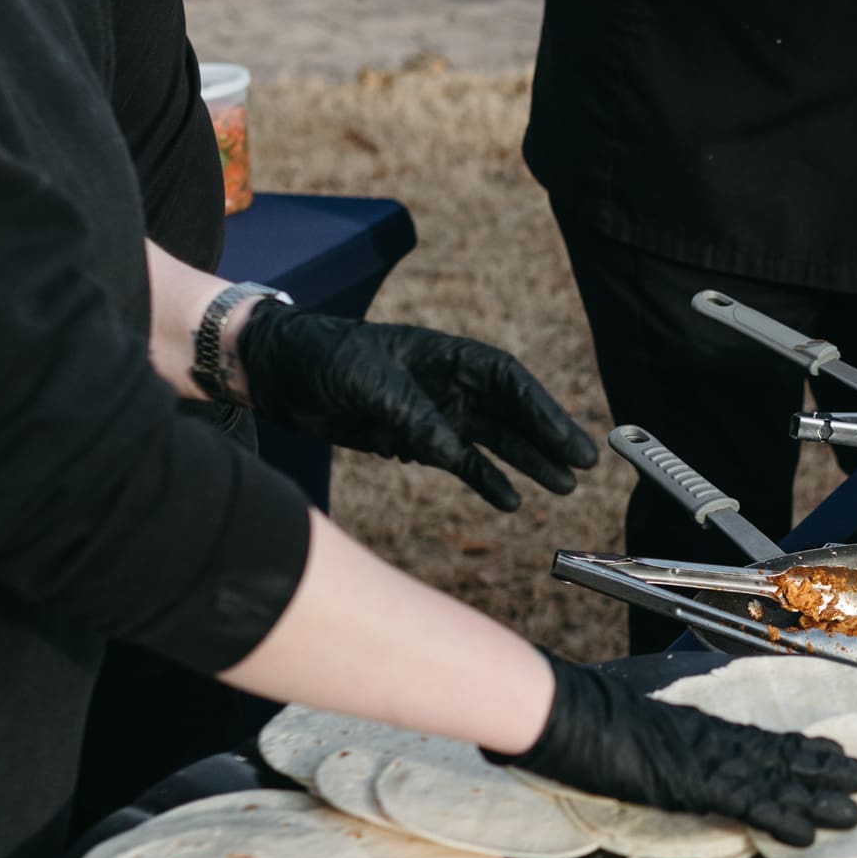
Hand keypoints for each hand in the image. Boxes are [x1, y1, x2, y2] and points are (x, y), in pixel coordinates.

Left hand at [236, 310, 597, 510]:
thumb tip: (454, 452)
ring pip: (491, 440)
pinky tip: (508, 501)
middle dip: (546, 438)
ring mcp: (432, 411)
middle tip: (581, 466)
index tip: (567, 439)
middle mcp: (446, 383)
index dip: (541, 409)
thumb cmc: (322, 356)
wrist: (275, 372)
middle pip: (510, 411)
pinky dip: (483, 480)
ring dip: (525, 463)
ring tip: (560, 487)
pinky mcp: (411, 438)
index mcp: (444, 355)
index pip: (507, 380)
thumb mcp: (370, 383)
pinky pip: (459, 461)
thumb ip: (415, 417)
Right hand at [505, 657, 856, 845]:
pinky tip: (808, 833)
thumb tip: (654, 756)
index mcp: (696, 728)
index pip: (758, 738)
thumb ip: (648, 746)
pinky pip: (747, 802)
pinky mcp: (694, 781)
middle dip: (825, 767)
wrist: (562, 710)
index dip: (800, 747)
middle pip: (779, 753)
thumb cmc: (582, 720)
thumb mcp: (624, 736)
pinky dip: (782, 817)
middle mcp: (709, 740)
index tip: (833, 750)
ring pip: (776, 778)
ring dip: (818, 795)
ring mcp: (704, 759)